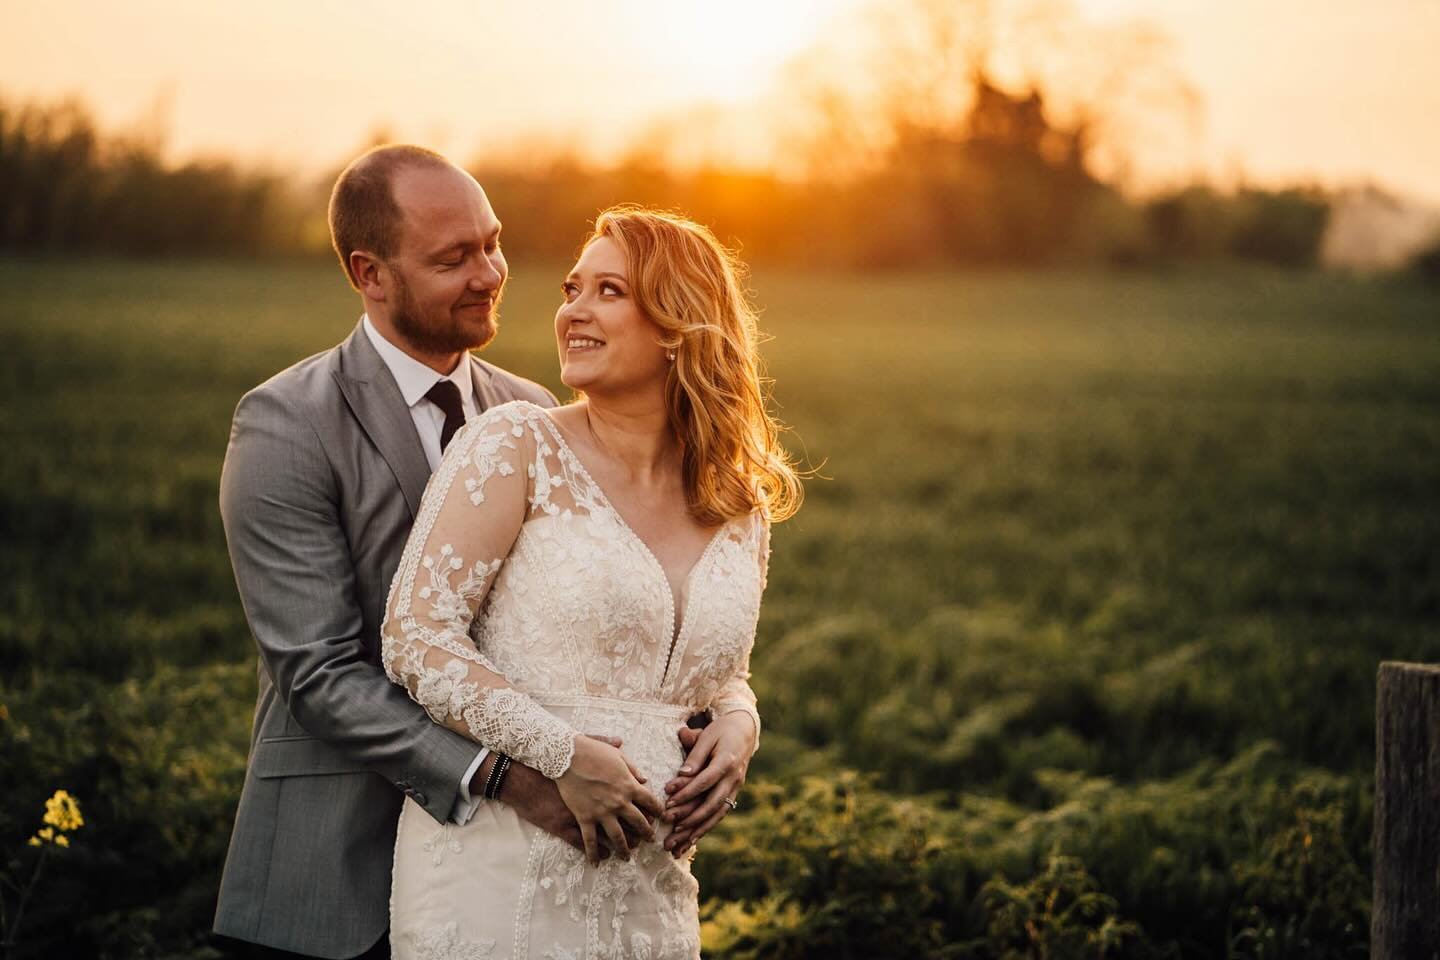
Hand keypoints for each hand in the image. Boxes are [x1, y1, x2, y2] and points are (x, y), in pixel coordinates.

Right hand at [556, 734, 664, 864]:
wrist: (566, 756)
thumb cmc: (592, 751)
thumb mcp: (617, 756)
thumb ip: (632, 769)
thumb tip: (645, 779)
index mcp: (629, 786)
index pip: (650, 801)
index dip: (659, 810)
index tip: (663, 817)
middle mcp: (619, 802)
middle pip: (638, 822)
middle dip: (646, 833)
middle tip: (650, 841)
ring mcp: (602, 812)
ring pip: (618, 837)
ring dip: (624, 849)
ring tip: (627, 857)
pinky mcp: (584, 818)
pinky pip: (590, 840)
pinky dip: (594, 854)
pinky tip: (596, 863)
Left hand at [662, 711, 756, 856]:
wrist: (744, 731)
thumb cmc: (721, 731)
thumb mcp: (707, 735)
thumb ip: (695, 754)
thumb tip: (682, 774)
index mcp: (727, 761)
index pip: (705, 781)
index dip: (687, 792)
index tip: (668, 801)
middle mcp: (733, 779)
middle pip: (711, 804)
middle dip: (689, 818)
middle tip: (668, 828)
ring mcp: (735, 789)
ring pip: (715, 815)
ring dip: (695, 831)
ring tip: (675, 846)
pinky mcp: (732, 795)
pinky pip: (718, 815)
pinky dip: (704, 829)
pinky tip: (690, 842)